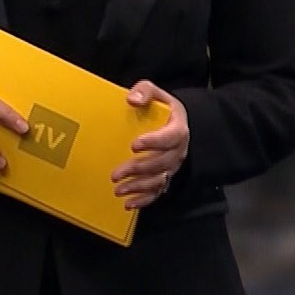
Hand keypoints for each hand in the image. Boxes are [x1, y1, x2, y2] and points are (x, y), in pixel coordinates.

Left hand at [111, 80, 189, 209]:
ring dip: (138, 187)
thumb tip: (132, 99)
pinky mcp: (165, 176)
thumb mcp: (155, 92)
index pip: (170, 137)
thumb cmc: (161, 108)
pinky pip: (157, 191)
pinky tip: (129, 204)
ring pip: (158, 180)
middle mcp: (177, 151)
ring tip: (118, 190)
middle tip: (116, 174)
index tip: (134, 145)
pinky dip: (144, 200)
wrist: (174, 123)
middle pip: (160, 163)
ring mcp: (171, 166)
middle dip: (138, 170)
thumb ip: (144, 91)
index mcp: (177, 129)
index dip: (153, 142)